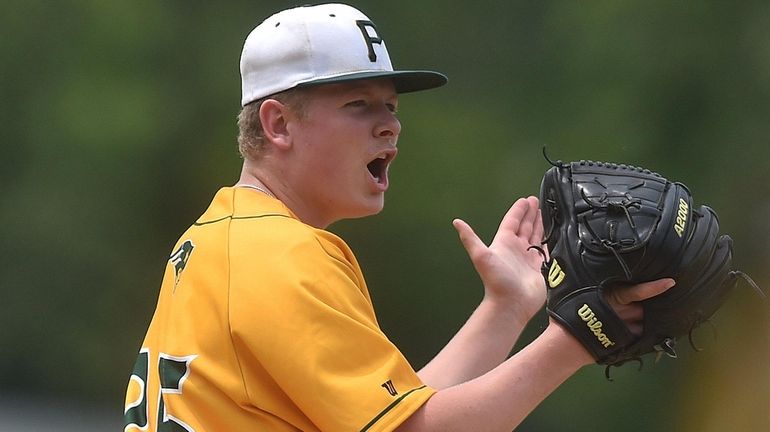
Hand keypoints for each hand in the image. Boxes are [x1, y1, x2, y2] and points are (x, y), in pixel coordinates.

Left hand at [453, 196, 546, 324]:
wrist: (510, 303)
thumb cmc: (496, 280)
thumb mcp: (481, 255)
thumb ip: (470, 238)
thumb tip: (456, 222)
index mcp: (504, 243)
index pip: (512, 221)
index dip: (518, 210)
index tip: (525, 200)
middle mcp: (517, 249)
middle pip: (525, 226)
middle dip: (531, 214)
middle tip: (537, 201)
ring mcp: (529, 258)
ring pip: (536, 236)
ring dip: (540, 224)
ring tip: (546, 213)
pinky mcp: (541, 267)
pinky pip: (547, 250)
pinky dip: (550, 241)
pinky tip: (554, 234)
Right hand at [549, 278, 676, 365]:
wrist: (567, 342)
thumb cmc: (567, 314)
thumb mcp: (576, 291)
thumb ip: (589, 283)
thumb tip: (585, 271)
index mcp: (614, 296)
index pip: (639, 291)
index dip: (655, 287)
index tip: (671, 283)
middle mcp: (624, 311)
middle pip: (644, 307)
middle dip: (646, 306)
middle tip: (646, 303)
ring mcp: (627, 327)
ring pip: (645, 322)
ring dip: (644, 320)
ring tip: (643, 319)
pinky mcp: (626, 340)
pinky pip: (640, 336)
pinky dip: (640, 334)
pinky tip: (638, 333)